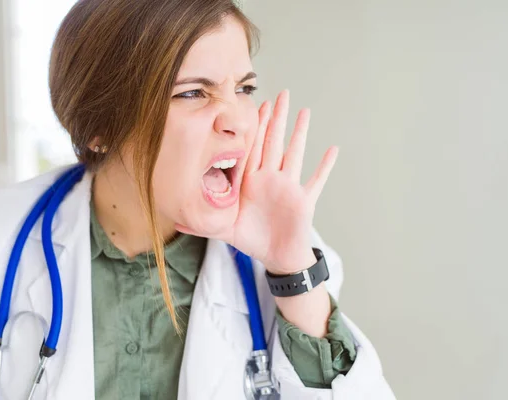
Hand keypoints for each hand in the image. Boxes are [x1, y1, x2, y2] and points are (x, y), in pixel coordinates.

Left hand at [176, 89, 338, 273]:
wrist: (276, 257)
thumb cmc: (251, 240)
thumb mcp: (223, 231)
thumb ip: (201, 225)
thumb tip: (174, 220)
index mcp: (250, 183)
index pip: (252, 149)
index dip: (255, 128)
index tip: (257, 107)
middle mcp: (270, 180)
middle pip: (274, 143)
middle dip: (277, 119)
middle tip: (281, 95)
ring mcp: (288, 188)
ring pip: (295, 154)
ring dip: (300, 134)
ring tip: (304, 111)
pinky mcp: (304, 201)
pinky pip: (317, 181)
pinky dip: (325, 167)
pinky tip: (333, 149)